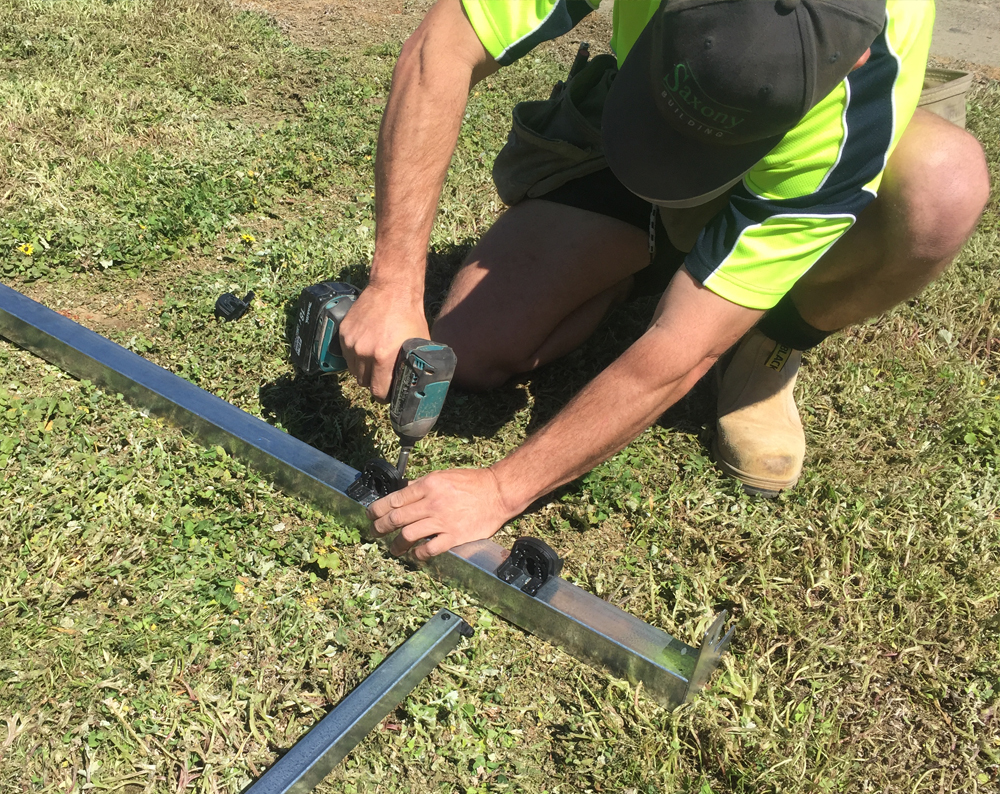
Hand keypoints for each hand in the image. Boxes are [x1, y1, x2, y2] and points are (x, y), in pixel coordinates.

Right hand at [339, 284, 428, 401]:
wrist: (392, 289)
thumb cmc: (409, 316)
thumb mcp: (418, 343)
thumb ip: (414, 365)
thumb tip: (417, 383)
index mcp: (382, 356)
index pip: (378, 391)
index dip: (384, 395)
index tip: (388, 393)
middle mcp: (363, 351)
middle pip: (364, 383)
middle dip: (374, 383)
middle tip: (383, 376)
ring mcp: (351, 342)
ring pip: (353, 370)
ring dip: (363, 371)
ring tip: (375, 362)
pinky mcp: (343, 333)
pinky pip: (347, 355)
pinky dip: (355, 356)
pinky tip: (367, 348)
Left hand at [368, 468, 513, 559]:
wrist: (497, 492)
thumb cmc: (472, 483)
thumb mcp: (443, 476)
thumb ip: (421, 486)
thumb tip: (402, 493)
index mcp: (428, 486)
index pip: (394, 500)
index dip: (377, 509)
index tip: (370, 515)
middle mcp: (432, 503)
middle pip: (396, 519)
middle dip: (380, 528)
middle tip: (374, 533)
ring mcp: (442, 521)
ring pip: (408, 536)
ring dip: (396, 545)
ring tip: (393, 549)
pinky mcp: (454, 536)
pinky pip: (428, 549)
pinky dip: (418, 555)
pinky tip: (415, 556)